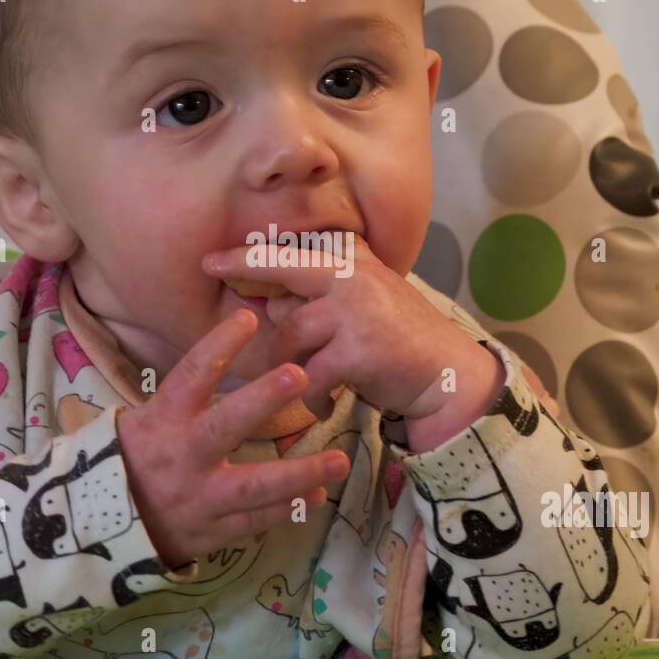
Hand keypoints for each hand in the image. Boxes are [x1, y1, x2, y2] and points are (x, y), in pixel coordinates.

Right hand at [116, 307, 349, 568]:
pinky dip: (287, 510)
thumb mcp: (146, 420)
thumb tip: (234, 350)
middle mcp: (180, 457)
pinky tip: (319, 495)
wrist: (98, 526)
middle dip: (260, 400)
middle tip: (298, 374)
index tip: (248, 319)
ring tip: (340, 461)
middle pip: (223, 426)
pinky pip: (253, 523)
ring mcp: (196, 499)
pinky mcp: (208, 533)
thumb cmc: (132, 458)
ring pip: (251, 487)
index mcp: (161, 421)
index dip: (217, 347)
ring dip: (299, 474)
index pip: (190, 377)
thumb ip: (187, 394)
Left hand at [202, 237, 503, 438]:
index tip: (208, 262)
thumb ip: (326, 294)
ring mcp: (355, 312)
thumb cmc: (401, 341)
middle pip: (282, 290)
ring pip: (290, 337)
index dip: (244, 257)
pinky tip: (324, 404)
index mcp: (351, 262)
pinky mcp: (358, 350)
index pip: (287, 253)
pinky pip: (311, 375)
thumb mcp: (368, 301)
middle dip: (258, 315)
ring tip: (304, 385)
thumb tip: (270, 305)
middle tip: (236, 331)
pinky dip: (311, 396)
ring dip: (290, 367)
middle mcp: (352, 278)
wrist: (449, 374)